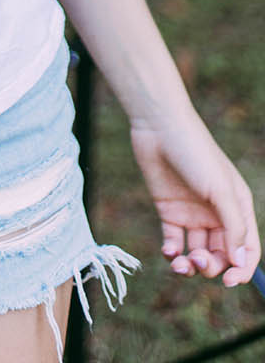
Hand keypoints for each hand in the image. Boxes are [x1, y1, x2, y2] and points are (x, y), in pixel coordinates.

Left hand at [129, 108, 259, 286]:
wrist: (159, 126)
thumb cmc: (196, 152)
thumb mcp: (221, 189)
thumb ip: (233, 226)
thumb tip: (239, 261)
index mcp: (238, 206)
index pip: (247, 248)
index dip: (241, 269)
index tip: (228, 282)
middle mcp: (217, 213)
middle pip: (221, 254)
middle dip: (211, 266)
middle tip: (197, 260)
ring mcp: (192, 213)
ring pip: (197, 252)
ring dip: (191, 264)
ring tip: (180, 262)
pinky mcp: (169, 210)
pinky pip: (174, 242)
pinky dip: (172, 252)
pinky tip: (169, 251)